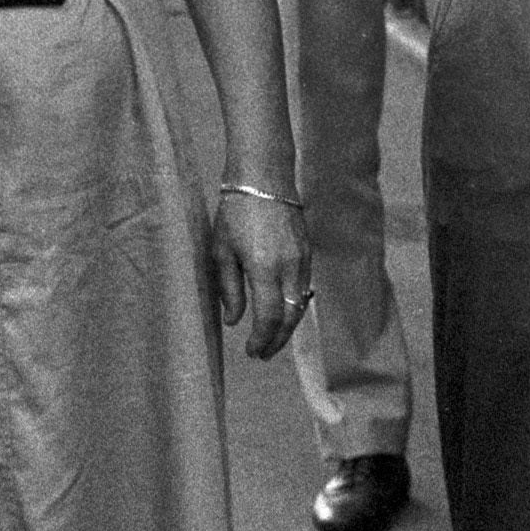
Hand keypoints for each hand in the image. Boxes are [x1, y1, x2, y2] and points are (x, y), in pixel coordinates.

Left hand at [211, 187, 312, 358]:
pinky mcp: (308, 251)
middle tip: (263, 354)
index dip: (261, 339)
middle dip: (278, 340)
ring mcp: (303, 258)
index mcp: (264, 268)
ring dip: (288, 325)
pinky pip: (304, 287)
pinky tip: (282, 311)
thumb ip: (229, 289)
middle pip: (292, 317)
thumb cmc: (235, 212)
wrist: (264, 177)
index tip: (251, 352)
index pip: (269, 317)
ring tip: (272, 338)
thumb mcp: (221, 251)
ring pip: (301, 304)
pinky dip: (294, 306)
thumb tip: (235, 321)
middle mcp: (289, 267)